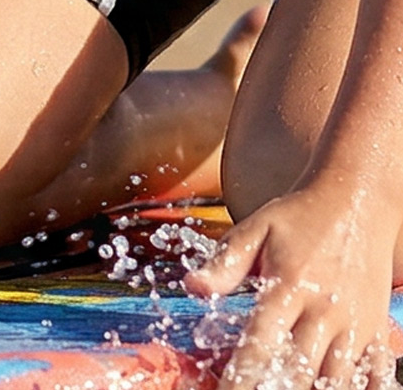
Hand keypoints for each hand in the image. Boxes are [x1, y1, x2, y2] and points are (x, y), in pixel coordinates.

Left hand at [185, 180, 397, 389]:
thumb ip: (226, 262)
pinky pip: (377, 375)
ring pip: (338, 381)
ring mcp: (356, 325)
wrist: (356, 198)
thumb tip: (192, 287)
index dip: (241, 377)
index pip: (260, 344)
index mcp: (289, 287)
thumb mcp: (257, 228)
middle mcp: (324, 311)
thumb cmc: (301, 216)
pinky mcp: (377, 330)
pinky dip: (361, 388)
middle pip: (300, 371)